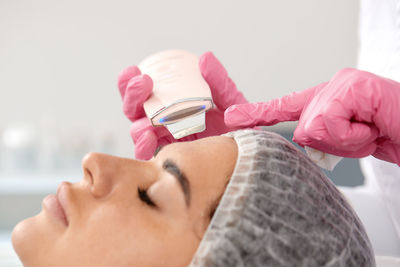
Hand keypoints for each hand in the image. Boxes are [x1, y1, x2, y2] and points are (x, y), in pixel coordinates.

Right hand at [118, 52, 246, 159]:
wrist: (251, 150)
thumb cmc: (237, 123)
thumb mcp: (229, 99)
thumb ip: (219, 81)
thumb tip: (205, 58)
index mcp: (171, 102)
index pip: (144, 91)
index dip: (131, 81)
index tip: (134, 71)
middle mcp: (163, 120)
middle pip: (136, 109)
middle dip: (132, 96)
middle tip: (142, 83)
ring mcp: (166, 140)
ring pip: (139, 131)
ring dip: (138, 124)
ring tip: (148, 120)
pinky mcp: (171, 158)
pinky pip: (150, 155)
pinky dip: (143, 148)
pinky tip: (148, 139)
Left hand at [224, 68, 399, 164]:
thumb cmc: (386, 134)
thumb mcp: (347, 141)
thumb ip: (320, 137)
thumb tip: (302, 137)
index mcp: (325, 100)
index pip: (285, 107)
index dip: (257, 113)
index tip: (231, 117)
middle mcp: (330, 87)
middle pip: (302, 127)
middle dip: (332, 143)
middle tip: (362, 136)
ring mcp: (342, 84)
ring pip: (314, 125)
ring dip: (346, 141)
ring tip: (370, 131)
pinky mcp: (354, 86)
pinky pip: (331, 121)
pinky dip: (353, 136)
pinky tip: (372, 127)